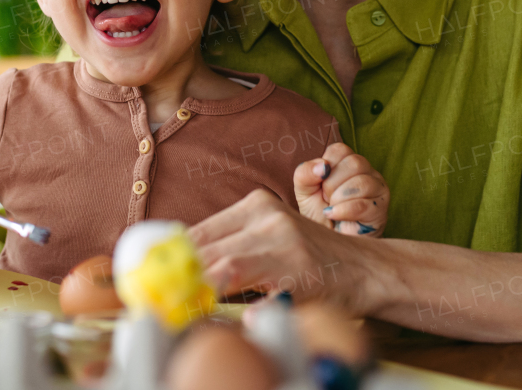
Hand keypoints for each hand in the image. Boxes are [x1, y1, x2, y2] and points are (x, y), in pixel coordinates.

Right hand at [190, 189, 389, 313]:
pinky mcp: (260, 200)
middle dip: (180, 271)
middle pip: (208, 248)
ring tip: (173, 276)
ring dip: (185, 254)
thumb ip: (263, 315)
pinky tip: (196, 258)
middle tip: (162, 292)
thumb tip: (228, 322)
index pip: (226, 269)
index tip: (175, 303)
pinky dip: (200, 241)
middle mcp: (275, 226)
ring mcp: (266, 207)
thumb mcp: (301, 312)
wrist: (359, 264)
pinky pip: (215, 222)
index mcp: (288, 258)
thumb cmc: (332, 294)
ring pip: (204, 230)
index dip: (194, 286)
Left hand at [294, 142, 388, 236]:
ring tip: (332, 208)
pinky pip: (363, 205)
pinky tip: (334, 215)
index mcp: (348, 162)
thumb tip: (322, 166)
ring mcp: (378, 190)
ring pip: (362, 182)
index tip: (320, 184)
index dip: (324, 167)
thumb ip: (305, 173)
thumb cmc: (318, 214)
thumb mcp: (304, 191)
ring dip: (338, 198)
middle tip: (327, 199)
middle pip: (354, 163)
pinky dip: (343, 211)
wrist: (327, 242)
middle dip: (332, 184)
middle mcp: (367, 172)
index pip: (340, 149)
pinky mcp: (380, 210)